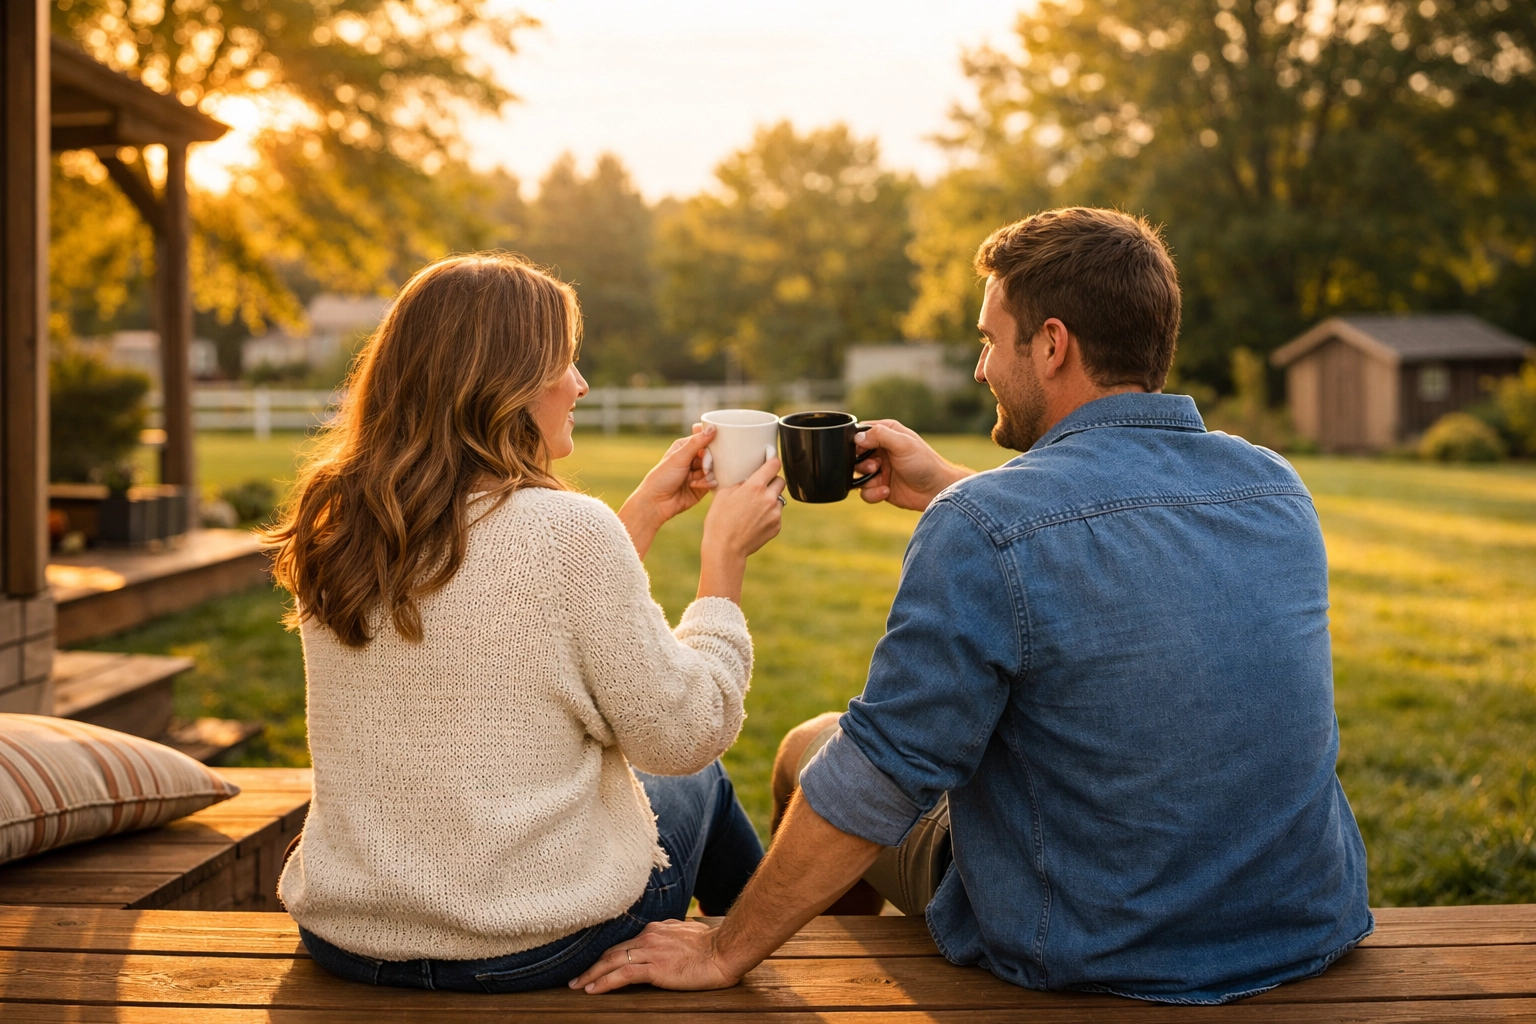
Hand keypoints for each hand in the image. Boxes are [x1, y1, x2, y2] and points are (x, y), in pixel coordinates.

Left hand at [571, 919, 739, 993]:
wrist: (724, 951)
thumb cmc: (711, 946)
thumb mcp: (686, 933)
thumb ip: (671, 935)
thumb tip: (666, 938)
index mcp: (656, 930)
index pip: (624, 944)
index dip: (607, 956)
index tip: (595, 966)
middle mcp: (649, 937)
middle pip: (612, 952)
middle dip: (593, 966)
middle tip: (576, 978)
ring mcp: (650, 952)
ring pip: (612, 962)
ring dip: (592, 975)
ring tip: (578, 986)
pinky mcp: (655, 967)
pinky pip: (623, 974)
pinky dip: (605, 982)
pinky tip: (594, 990)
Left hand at [618, 425, 715, 557]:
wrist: (656, 503)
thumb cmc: (662, 477)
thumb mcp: (679, 457)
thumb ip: (697, 443)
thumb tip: (712, 428)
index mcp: (685, 448)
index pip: (705, 441)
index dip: (710, 447)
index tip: (708, 453)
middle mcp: (693, 459)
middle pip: (713, 456)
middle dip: (710, 463)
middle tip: (704, 469)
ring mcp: (697, 473)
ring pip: (714, 469)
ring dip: (707, 475)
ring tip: (695, 481)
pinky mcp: (702, 487)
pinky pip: (713, 482)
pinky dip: (707, 484)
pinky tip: (695, 487)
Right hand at [703, 454, 784, 559]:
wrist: (725, 549)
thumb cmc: (719, 521)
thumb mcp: (724, 495)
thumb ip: (740, 484)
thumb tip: (748, 482)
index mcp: (755, 487)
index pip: (774, 465)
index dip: (773, 460)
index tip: (772, 459)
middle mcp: (769, 498)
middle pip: (780, 481)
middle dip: (771, 482)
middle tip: (760, 488)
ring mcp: (775, 514)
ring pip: (779, 499)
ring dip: (770, 500)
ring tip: (754, 509)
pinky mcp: (777, 526)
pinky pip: (777, 515)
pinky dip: (769, 515)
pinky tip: (755, 521)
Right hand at [853, 420, 972, 511]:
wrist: (937, 491)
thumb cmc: (925, 463)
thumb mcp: (903, 443)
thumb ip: (880, 435)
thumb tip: (857, 437)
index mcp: (887, 434)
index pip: (861, 433)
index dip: (857, 442)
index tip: (862, 450)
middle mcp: (881, 451)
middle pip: (854, 456)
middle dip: (860, 464)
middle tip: (874, 467)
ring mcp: (880, 470)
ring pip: (857, 475)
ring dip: (866, 480)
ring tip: (881, 480)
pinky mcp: (880, 487)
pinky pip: (865, 492)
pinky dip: (872, 493)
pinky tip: (886, 491)